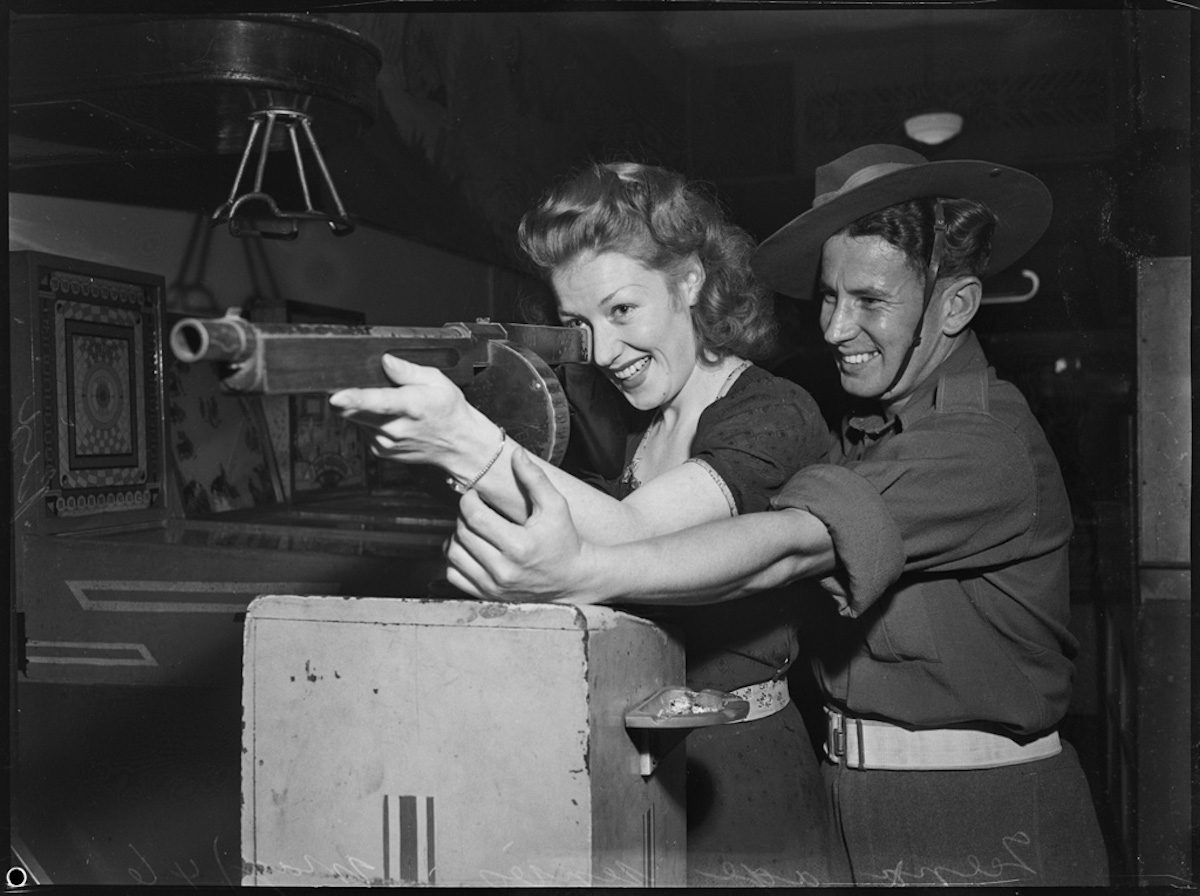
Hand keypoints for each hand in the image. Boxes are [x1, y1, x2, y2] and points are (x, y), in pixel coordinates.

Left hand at [328, 355, 489, 468]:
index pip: (377, 402)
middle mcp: (395, 428)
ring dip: (364, 410)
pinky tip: (392, 421)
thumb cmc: (449, 412)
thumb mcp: (436, 380)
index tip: (336, 397)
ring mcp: (386, 442)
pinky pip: (364, 431)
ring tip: (391, 408)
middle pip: (353, 411)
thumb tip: (387, 360)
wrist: (458, 444)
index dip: (354, 398)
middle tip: (367, 390)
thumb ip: (408, 370)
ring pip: (356, 420)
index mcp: (410, 406)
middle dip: (351, 399)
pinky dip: (371, 423)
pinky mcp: (381, 451)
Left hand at [445, 448, 596, 602]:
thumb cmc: (565, 539)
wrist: (573, 578)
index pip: (475, 517)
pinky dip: (455, 559)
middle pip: (462, 534)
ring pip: (453, 555)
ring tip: (472, 528)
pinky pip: (454, 575)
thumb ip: (535, 478)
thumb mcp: (556, 506)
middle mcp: (503, 569)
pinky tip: (470, 548)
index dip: (468, 500)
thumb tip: (516, 453)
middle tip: (476, 509)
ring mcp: (494, 586)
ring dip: (456, 536)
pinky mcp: (488, 595)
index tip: (475, 495)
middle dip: (464, 516)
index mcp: (519, 546)